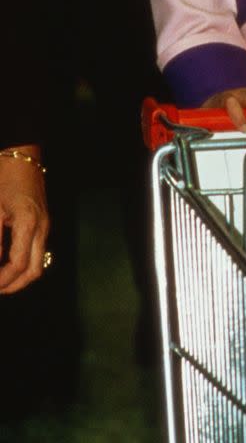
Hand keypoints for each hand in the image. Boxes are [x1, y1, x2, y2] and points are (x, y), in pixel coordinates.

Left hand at [0, 146, 49, 294]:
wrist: (21, 157)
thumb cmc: (4, 178)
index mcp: (29, 224)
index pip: (19, 264)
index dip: (2, 280)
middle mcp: (42, 228)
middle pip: (34, 271)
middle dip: (13, 286)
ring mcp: (45, 226)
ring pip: (38, 264)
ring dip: (19, 277)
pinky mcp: (43, 224)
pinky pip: (37, 253)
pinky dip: (23, 265)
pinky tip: (6, 264)